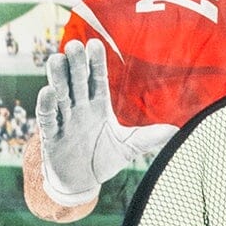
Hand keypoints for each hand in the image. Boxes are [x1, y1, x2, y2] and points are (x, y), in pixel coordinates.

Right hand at [32, 37, 155, 205]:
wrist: (81, 181)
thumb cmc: (103, 157)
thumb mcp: (129, 147)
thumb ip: (150, 137)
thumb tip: (178, 131)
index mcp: (97, 104)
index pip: (96, 79)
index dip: (96, 63)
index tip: (95, 44)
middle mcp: (79, 106)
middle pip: (77, 80)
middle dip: (76, 63)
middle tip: (74, 45)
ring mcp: (64, 118)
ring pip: (60, 93)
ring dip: (58, 77)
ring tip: (57, 59)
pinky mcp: (51, 134)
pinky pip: (48, 117)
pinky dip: (47, 105)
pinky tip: (49, 92)